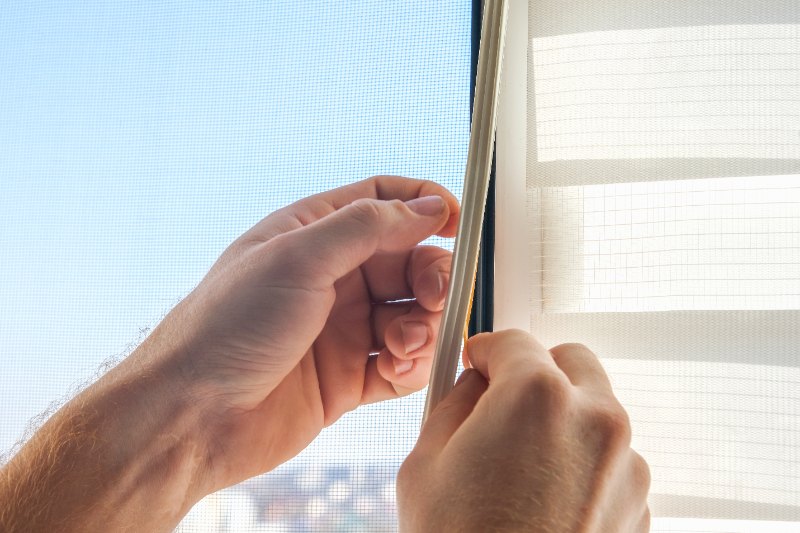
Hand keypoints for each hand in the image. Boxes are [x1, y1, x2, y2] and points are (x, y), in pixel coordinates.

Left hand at [150, 176, 458, 491]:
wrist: (191, 417)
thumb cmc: (225, 328)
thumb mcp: (297, 257)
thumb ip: (367, 227)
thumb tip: (427, 207)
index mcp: (313, 235)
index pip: (382, 202)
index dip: (424, 205)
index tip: (457, 220)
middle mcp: (332, 279)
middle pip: (409, 261)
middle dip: (432, 276)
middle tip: (434, 296)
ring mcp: (341, 329)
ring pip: (413, 314)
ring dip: (424, 325)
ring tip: (402, 343)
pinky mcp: (348, 378)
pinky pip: (402, 364)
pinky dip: (412, 365)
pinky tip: (395, 367)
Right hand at [398, 330, 649, 531]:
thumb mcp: (425, 461)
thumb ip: (454, 402)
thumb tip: (473, 384)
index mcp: (538, 396)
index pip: (513, 340)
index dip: (485, 350)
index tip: (477, 362)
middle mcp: (595, 420)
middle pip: (571, 362)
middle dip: (537, 371)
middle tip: (504, 402)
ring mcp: (625, 464)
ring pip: (594, 411)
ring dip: (563, 419)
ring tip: (522, 465)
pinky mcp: (638, 504)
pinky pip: (610, 459)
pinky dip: (583, 463)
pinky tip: (546, 498)